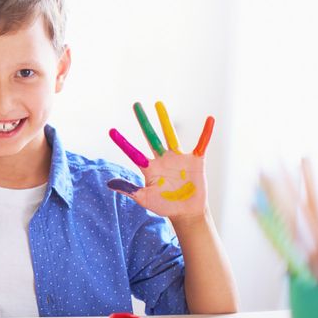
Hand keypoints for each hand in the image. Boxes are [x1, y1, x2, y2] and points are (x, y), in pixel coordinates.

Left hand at [107, 100, 213, 217]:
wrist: (186, 212)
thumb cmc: (164, 205)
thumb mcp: (144, 198)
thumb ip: (129, 189)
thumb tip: (108, 183)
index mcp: (149, 167)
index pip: (133, 152)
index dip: (123, 143)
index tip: (111, 130)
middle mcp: (162, 158)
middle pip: (150, 136)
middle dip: (143, 121)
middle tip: (136, 104)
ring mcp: (178, 158)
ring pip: (170, 135)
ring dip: (164, 120)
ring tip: (158, 104)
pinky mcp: (195, 161)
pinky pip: (201, 144)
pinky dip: (206, 133)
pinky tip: (210, 119)